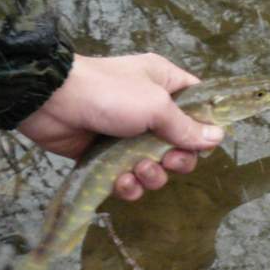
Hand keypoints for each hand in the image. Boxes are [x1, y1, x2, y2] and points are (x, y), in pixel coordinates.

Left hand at [16, 53, 224, 200]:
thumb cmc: (109, 92)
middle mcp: (149, 109)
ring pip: (155, 166)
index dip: (204, 127)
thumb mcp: (155, 105)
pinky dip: (127, 185)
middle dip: (176, 160)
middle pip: (180, 145)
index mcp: (164, 84)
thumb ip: (186, 126)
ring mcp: (126, 135)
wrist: (51, 102)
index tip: (204, 144)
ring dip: (151, 176)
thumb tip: (218, 138)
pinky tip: (120, 181)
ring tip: (137, 170)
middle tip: (168, 161)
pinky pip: (128, 179)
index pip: (198, 105)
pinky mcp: (105, 157)